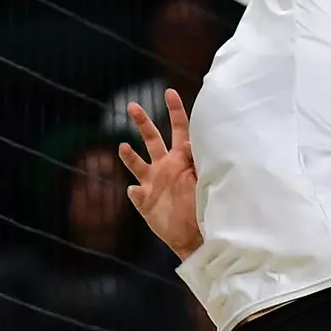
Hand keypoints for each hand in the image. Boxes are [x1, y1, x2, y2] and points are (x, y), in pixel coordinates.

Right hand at [118, 88, 203, 258]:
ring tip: (124, 147)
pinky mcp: (145, 202)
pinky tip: (135, 190)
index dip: (175, 110)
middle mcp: (165, 167)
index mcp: (181, 159)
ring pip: (136, 163)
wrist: (198, 239)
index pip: (178, 129)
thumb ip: (197, 162)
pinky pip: (135, 193)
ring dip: (129, 155)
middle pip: (151, 138)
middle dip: (142, 122)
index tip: (169, 92)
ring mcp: (153, 183)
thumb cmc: (207, 209)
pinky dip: (134, 191)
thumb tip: (188, 142)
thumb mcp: (206, 180)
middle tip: (132, 105)